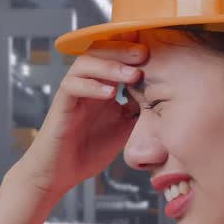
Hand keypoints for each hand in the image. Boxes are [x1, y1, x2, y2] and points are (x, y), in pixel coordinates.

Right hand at [10, 34, 146, 198]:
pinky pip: (72, 86)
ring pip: (85, 64)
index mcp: (103, 85)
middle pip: (100, 51)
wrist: (61, 173)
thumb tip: (162, 97)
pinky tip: (110, 94)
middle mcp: (87, 84)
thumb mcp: (125, 128)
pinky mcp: (61, 105)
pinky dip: (91, 87)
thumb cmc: (90, 150)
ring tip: (133, 75)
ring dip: (110, 66)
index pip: (115, 56)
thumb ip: (138, 110)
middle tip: (144, 54)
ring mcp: (73, 92)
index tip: (155, 52)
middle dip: (123, 50)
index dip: (131, 49)